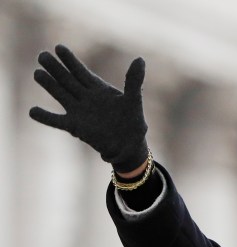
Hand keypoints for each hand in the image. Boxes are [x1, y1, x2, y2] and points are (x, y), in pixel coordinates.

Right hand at [29, 44, 148, 172]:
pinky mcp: (75, 126)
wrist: (128, 146)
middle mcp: (86, 98)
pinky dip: (45, 117)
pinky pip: (56, 121)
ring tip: (37, 73)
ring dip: (49, 85)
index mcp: (98, 89)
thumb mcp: (134, 99)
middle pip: (67, 80)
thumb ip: (133, 80)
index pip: (81, 71)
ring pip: (60, 95)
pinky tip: (32, 111)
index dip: (70, 60)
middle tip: (42, 55)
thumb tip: (140, 59)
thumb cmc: (133, 122)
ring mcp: (78, 111)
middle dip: (55, 68)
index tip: (59, 47)